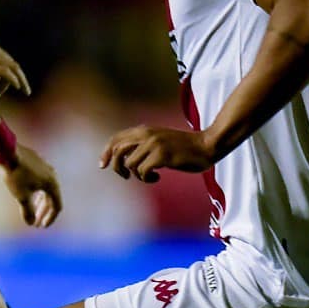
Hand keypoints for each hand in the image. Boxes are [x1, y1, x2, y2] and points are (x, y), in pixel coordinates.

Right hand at [0, 39, 29, 96]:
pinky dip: (15, 81)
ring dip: (19, 81)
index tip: (7, 86)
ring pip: (13, 68)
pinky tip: (17, 88)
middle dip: (19, 77)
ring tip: (22, 92)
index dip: (11, 73)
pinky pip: (7, 74)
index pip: (6, 59)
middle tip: (24, 90)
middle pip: (12, 63)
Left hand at [3, 144, 61, 227]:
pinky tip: (28, 193)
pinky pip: (41, 181)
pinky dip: (36, 191)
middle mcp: (52, 176)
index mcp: (52, 184)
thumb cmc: (15, 175)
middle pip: (51, 198)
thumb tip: (30, 223)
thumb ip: (27, 211)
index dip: (50, 218)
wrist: (8, 152)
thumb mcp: (21, 196)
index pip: (57, 206)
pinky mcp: (37, 162)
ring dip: (40, 202)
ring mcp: (45, 167)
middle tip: (36, 222)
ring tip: (32, 210)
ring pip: (45, 189)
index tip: (41, 226)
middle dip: (44, 212)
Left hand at [99, 125, 214, 182]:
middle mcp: (146, 134)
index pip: (115, 138)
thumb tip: (124, 160)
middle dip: (117, 168)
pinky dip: (146, 178)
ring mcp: (154, 143)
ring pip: (130, 164)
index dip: (106, 152)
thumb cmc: (184, 147)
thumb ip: (143, 144)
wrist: (206, 146)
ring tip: (150, 176)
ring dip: (137, 175)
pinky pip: (142, 171)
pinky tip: (157, 177)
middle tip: (127, 177)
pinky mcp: (162, 155)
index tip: (102, 165)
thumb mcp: (159, 141)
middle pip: (118, 151)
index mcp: (144, 129)